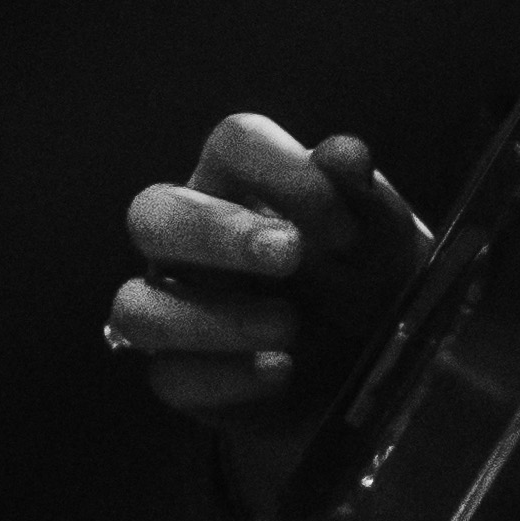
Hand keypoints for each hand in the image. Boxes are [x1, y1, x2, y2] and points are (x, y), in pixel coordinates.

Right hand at [109, 112, 426, 450]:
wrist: (383, 365)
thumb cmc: (369, 277)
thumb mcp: (382, 237)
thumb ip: (364, 195)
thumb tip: (346, 154)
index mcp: (240, 183)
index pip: (232, 143)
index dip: (283, 172)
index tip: (345, 225)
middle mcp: (191, 242)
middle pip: (151, 212)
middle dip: (218, 232)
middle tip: (290, 254)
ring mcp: (176, 310)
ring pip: (136, 306)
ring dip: (211, 317)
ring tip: (289, 326)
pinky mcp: (184, 378)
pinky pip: (171, 378)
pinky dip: (227, 376)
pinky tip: (281, 373)